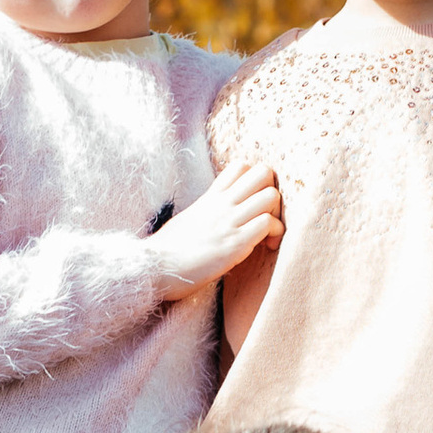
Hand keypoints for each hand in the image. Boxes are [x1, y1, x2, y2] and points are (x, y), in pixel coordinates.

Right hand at [149, 158, 282, 296]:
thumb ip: (207, 211)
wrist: (155, 267)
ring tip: (268, 234)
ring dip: (277, 214)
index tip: (253, 202)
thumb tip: (214, 215)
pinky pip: (267, 224)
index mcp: (211, 197)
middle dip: (272, 191)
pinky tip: (266, 247)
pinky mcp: (235, 244)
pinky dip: (275, 234)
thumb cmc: (168, 251)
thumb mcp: (189, 219)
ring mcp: (229, 222)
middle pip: (263, 172)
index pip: (241, 166)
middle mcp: (222, 204)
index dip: (255, 180)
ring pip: (271, 196)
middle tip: (267, 214)